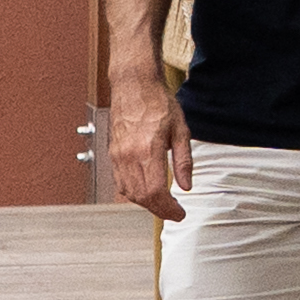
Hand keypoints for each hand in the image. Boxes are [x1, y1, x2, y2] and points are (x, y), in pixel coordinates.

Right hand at [102, 91, 193, 220]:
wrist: (134, 85)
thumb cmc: (158, 102)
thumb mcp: (181, 130)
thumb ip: (184, 161)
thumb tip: (187, 186)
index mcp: (148, 151)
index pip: (156, 192)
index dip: (168, 209)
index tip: (180, 213)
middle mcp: (128, 156)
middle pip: (141, 197)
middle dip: (159, 210)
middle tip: (174, 212)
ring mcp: (118, 156)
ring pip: (128, 193)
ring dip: (145, 203)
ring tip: (162, 204)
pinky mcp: (113, 154)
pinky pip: (120, 182)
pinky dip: (133, 193)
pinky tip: (145, 191)